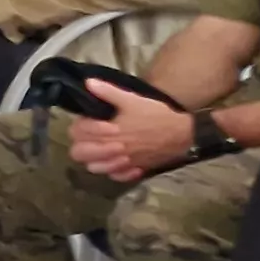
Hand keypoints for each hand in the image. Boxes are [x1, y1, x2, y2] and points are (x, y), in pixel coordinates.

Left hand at [70, 82, 196, 179]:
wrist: (182, 133)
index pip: (78, 133)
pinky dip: (113, 171)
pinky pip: (116, 177)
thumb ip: (108, 92)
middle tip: (90, 134)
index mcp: (108, 133)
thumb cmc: (155, 115)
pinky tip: (117, 160)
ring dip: (93, 157)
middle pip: (79, 154)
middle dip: (81, 142)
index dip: (80, 124)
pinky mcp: (135, 170)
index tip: (90, 118)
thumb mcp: (132, 100)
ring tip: (100, 146)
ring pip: (94, 168)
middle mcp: (112, 151)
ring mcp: (122, 163)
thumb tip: (89, 83)